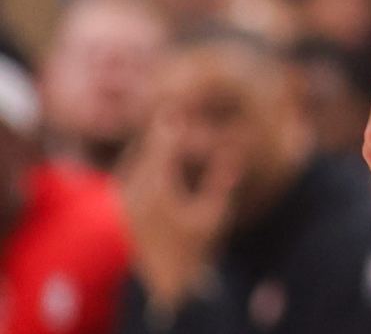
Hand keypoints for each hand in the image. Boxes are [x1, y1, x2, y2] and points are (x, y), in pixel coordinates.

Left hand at [119, 118, 238, 310]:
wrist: (169, 281)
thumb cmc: (196, 248)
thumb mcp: (214, 214)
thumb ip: (221, 180)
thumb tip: (237, 151)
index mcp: (155, 190)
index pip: (163, 142)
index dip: (174, 117)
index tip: (183, 97)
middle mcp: (134, 190)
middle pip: (145, 144)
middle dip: (162, 123)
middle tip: (175, 101)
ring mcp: (126, 197)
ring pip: (134, 154)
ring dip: (151, 136)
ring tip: (168, 117)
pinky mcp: (126, 203)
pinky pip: (131, 167)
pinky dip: (144, 152)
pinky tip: (158, 145)